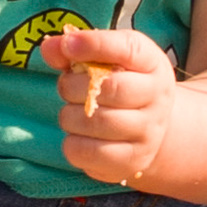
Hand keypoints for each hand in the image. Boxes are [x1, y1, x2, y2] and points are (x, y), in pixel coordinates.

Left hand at [43, 27, 176, 182]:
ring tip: (74, 113)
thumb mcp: (106, 60)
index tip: (68, 44)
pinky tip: (79, 136)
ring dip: (69, 115)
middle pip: (108, 88)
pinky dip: (72, 144)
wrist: (151, 129)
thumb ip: (76, 49)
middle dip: (72, 85)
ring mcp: (148, 133)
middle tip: (66, 87)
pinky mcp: (132, 162)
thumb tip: (50, 47)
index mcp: (152, 64)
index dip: (94, 44)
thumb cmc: (120, 85)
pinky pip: (86, 152)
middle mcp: (157, 97)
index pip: (127, 48)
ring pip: (93, 122)